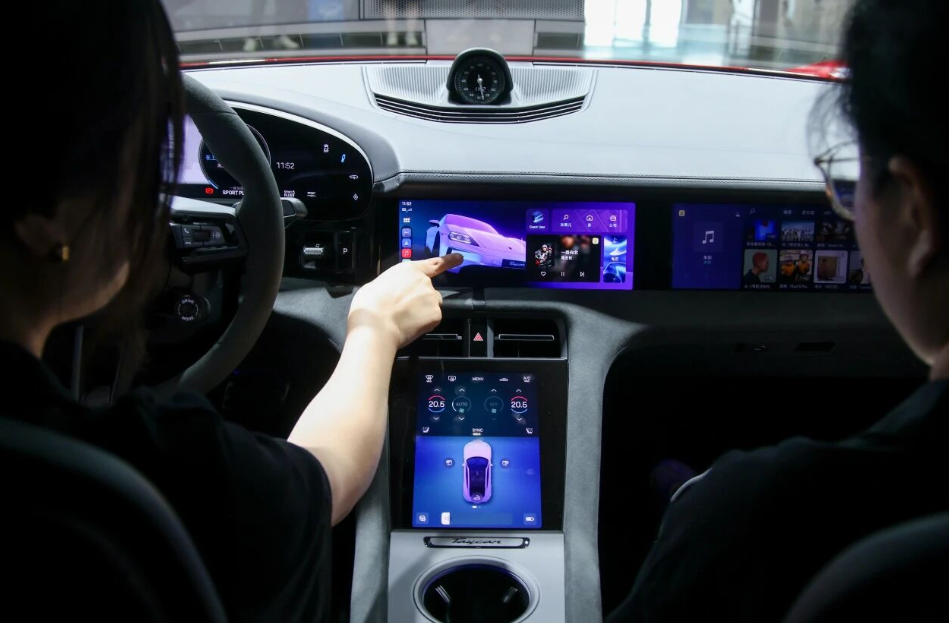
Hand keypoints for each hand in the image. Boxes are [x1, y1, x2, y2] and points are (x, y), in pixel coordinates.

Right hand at [347, 253, 462, 348]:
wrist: (375, 324)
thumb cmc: (369, 304)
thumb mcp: (377, 284)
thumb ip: (392, 284)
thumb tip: (391, 291)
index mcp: (409, 269)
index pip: (434, 263)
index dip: (448, 261)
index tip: (460, 258)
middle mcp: (424, 281)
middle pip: (430, 291)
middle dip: (421, 299)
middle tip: (404, 310)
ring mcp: (432, 298)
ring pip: (432, 305)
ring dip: (423, 311)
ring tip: (406, 319)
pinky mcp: (436, 314)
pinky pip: (432, 319)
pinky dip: (424, 323)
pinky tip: (410, 326)